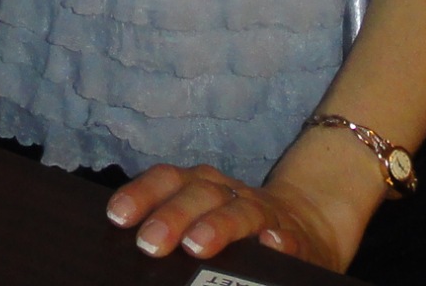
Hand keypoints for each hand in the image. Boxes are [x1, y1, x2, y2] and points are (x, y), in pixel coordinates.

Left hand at [105, 163, 345, 270]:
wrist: (308, 221)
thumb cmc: (237, 226)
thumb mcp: (202, 216)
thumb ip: (171, 226)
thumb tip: (130, 237)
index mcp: (202, 187)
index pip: (168, 180)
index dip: (142, 194)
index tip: (117, 215)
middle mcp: (230, 193)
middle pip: (200, 194)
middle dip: (173, 215)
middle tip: (150, 243)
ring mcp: (265, 214)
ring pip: (241, 212)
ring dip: (219, 226)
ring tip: (197, 246)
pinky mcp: (296, 238)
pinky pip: (290, 237)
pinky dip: (280, 240)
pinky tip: (270, 245)